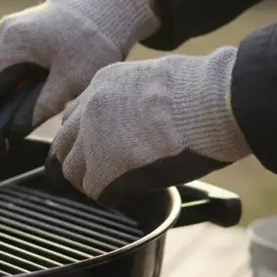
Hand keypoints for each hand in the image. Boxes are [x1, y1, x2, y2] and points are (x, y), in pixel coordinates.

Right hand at [0, 0, 159, 145]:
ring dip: (10, 96)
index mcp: (13, 43)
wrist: (112, 8)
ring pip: (2, 73)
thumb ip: (38, 109)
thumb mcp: (70, 82)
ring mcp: (14, 30)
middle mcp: (7, 32)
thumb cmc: (95, 42)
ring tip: (26, 116)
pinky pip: (14, 64)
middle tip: (6, 137)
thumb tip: (13, 132)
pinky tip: (37, 95)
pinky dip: (20, 82)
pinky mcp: (25, 32)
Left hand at [47, 47, 250, 207]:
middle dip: (77, 161)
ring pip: (72, 171)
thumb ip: (137, 99)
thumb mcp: (159, 80)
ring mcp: (93, 140)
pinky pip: (94, 191)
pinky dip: (109, 196)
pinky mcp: (104, 169)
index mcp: (105, 82)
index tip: (98, 147)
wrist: (213, 103)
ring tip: (116, 185)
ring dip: (91, 181)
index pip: (76, 114)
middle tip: (97, 174)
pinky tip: (128, 194)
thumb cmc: (203, 92)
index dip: (86, 136)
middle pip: (63, 144)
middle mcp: (92, 108)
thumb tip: (144, 119)